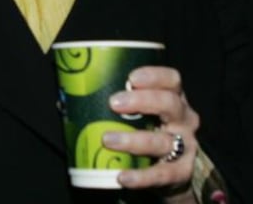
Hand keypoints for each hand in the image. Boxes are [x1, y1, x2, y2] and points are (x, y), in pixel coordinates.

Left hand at [103, 67, 198, 197]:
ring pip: (163, 141)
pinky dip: (141, 177)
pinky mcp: (181, 173)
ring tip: (108, 139)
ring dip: (134, 140)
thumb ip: (112, 105)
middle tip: (114, 103)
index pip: (172, 80)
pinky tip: (122, 176)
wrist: (171, 172)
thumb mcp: (139, 114)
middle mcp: (184, 119)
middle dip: (142, 101)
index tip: (131, 78)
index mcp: (173, 98)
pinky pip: (162, 174)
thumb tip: (67, 101)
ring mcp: (185, 146)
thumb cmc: (147, 132)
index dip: (154, 76)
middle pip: (169, 104)